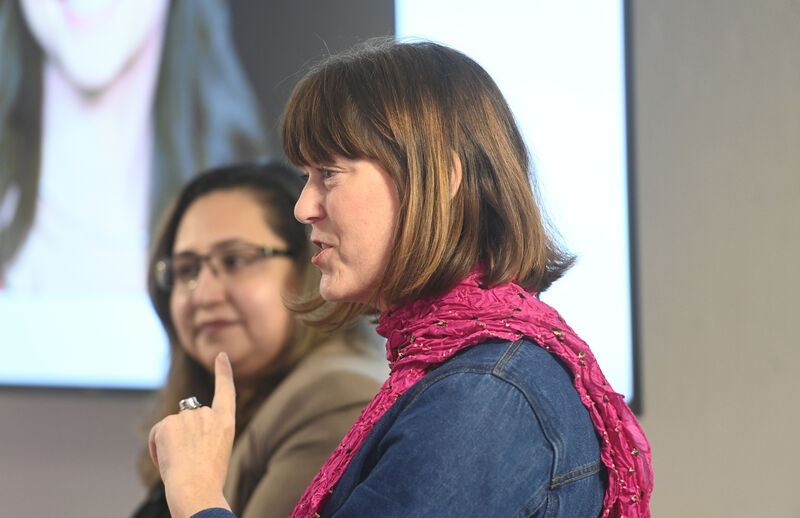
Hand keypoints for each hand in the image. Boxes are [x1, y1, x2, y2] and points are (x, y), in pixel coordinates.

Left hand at [149, 352, 235, 517]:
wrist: (197, 490)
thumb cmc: (207, 480)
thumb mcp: (214, 451)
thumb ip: (202, 431)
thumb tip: (176, 423)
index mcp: (226, 423)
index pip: (226, 391)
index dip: (223, 373)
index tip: (220, 356)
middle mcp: (209, 415)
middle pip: (188, 418)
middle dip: (182, 436)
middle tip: (188, 459)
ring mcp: (189, 417)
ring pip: (171, 427)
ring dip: (170, 444)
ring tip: (180, 463)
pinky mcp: (169, 423)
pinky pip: (157, 433)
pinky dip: (157, 448)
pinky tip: (168, 461)